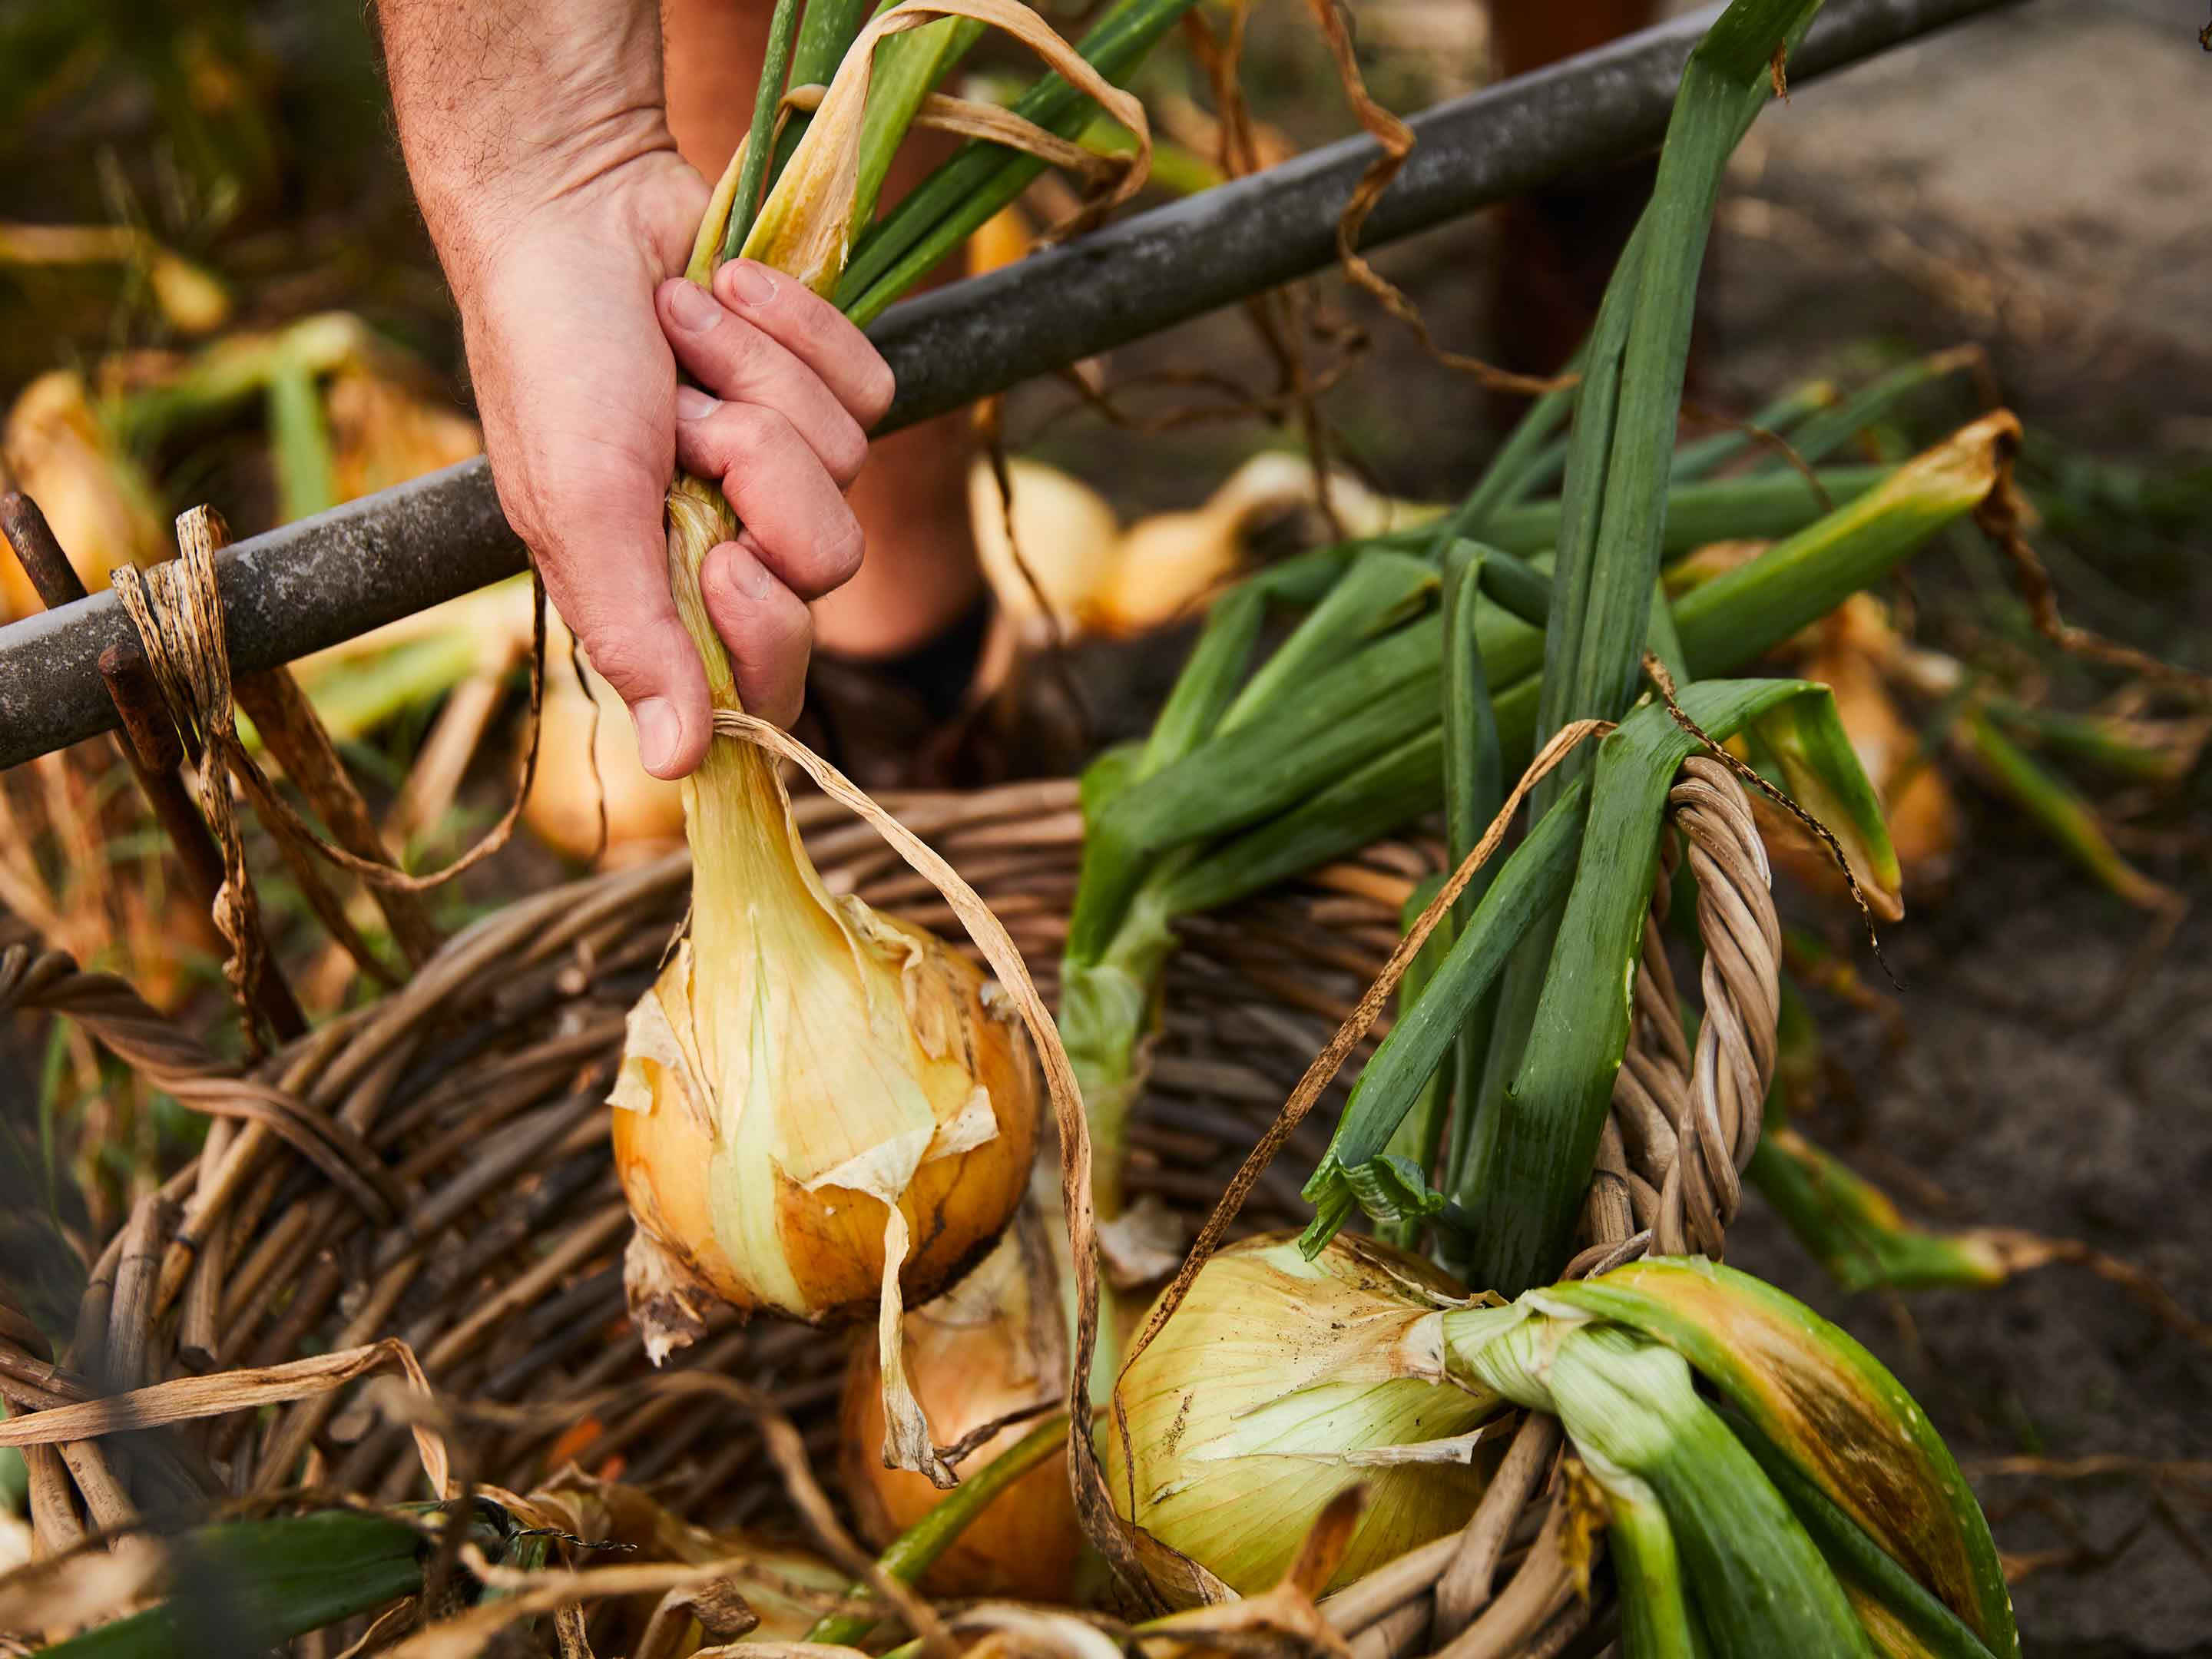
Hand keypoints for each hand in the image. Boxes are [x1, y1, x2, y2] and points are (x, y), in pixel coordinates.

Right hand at [450, 163, 892, 777]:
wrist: (575, 202)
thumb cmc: (552, 357)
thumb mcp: (579, 507)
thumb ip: (633, 637)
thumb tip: (678, 769)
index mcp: (665, 589)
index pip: (767, 680)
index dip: (766, 627)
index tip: (723, 557)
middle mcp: (731, 535)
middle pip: (829, 562)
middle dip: (759, 468)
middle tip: (681, 418)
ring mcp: (784, 457)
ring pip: (847, 459)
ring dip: (760, 379)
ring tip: (682, 336)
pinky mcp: (823, 382)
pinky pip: (872, 385)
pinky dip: (799, 327)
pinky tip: (725, 294)